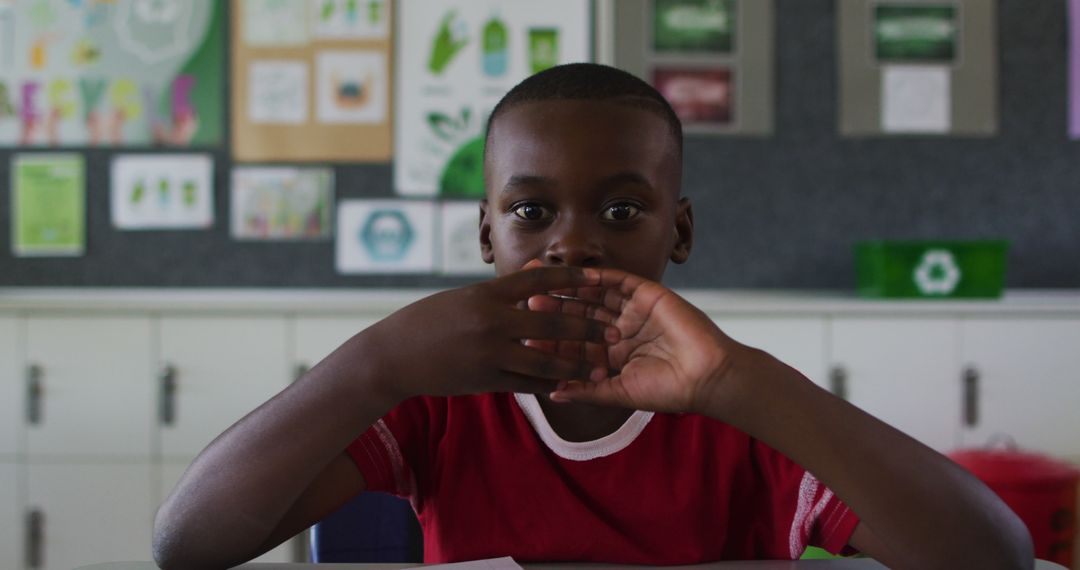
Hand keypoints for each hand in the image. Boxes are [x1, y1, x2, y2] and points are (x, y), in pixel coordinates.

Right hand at [363, 266, 617, 401]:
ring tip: (601, 367)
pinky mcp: (486, 379)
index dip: (573, 278)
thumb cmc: (428, 321)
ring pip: (545, 358)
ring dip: (577, 364)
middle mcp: (492, 321)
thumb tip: (537, 270)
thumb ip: (502, 291)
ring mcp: (490, 352)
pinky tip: (569, 385)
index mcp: (487, 294)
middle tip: (615, 331)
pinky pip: (527, 383)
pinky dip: (550, 383)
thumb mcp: (464, 298)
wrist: (392, 357)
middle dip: (588, 326)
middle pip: (552, 320)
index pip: (540, 280)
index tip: (599, 277)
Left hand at [542, 268, 742, 413]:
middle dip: (554, 306)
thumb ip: (586, 391)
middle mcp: (618, 329)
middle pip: (579, 312)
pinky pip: (620, 280)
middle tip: (526, 300)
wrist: (705, 378)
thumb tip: (552, 394)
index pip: (574, 341)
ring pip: (595, 294)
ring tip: (544, 285)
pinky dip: (600, 276)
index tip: (524, 334)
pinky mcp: (649, 294)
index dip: (551, 336)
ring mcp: (633, 310)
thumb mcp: (619, 393)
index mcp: (610, 353)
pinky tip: (579, 275)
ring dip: (570, 289)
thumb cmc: (667, 391)